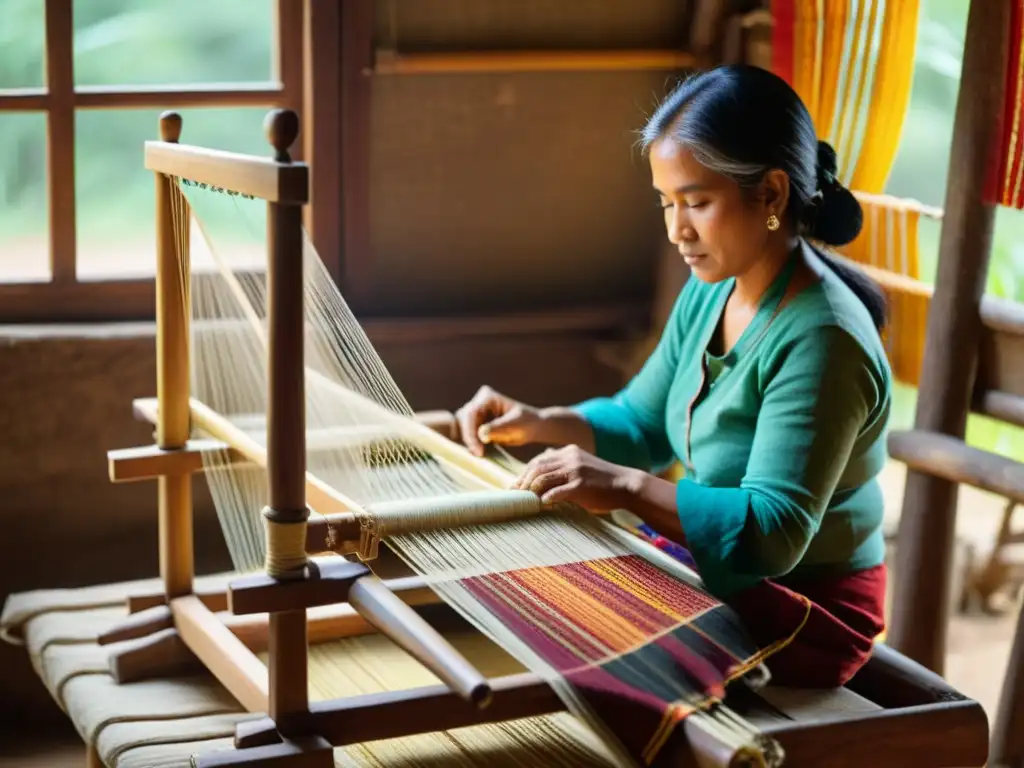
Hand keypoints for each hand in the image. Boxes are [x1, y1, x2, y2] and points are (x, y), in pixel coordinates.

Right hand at [455, 386, 546, 456]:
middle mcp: (478, 403)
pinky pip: (467, 435)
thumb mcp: (514, 425)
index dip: (471, 432)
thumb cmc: (526, 422)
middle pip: (463, 420)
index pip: (472, 413)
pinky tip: (477, 453)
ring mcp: (476, 415)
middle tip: (478, 454)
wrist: (532, 428)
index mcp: (487, 397)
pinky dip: (471, 444)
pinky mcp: (476, 426)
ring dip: (468, 442)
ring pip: (462, 429)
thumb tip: (481, 434)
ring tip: (479, 454)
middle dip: (468, 438)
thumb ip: (497, 428)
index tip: (478, 450)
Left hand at [513, 445, 642, 511]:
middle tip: (515, 494)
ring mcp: (575, 470)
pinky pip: (557, 492)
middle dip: (523, 482)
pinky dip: (546, 498)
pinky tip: (542, 505)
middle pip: (536, 468)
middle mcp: (570, 457)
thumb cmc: (603, 480)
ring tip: (525, 501)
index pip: (538, 460)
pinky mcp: (581, 484)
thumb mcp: (582, 464)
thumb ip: (564, 462)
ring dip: (531, 491)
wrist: (627, 486)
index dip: (524, 473)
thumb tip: (544, 458)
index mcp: (569, 452)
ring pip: (543, 478)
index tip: (516, 485)